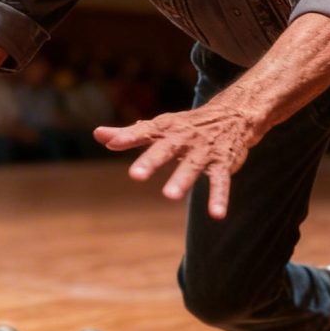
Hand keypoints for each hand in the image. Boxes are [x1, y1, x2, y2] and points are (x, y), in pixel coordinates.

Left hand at [95, 102, 257, 218]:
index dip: (128, 137)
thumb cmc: (186, 126)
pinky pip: (221, 181)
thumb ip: (128, 134)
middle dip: (150, 161)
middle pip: (165, 149)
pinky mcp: (222, 163)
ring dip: (182, 180)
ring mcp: (203, 150)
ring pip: (192, 166)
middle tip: (135, 175)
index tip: (111, 143)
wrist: (232, 115)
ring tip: (170, 196)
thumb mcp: (158, 128)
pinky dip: (219, 197)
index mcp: (164, 128)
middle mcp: (183, 138)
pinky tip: (216, 215)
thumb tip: (98, 134)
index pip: (143, 131)